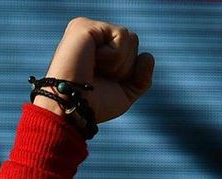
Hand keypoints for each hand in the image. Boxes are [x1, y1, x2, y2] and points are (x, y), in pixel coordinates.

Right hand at [37, 17, 153, 124]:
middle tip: (100, 76)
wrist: (73, 108)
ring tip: (95, 69)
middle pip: (134, 41)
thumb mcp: (125, 94)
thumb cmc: (94, 105)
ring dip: (119, 63)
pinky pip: (121, 35)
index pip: (133, 50)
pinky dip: (114, 56)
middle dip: (125, 66)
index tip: (106, 83)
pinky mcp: (85, 26)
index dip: (128, 72)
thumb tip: (148, 56)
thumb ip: (141, 78)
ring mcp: (87, 28)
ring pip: (130, 38)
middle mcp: (92, 35)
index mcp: (99, 48)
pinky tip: (93, 61)